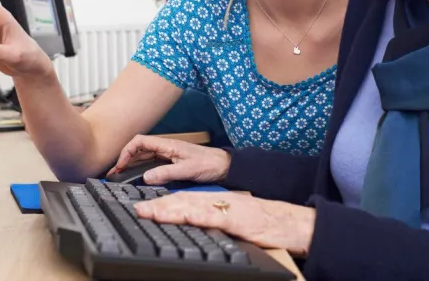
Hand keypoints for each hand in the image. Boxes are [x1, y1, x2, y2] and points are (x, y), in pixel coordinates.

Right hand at [107, 135, 230, 184]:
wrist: (224, 166)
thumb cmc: (210, 164)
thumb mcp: (187, 170)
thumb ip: (166, 173)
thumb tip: (146, 177)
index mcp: (168, 145)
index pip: (140, 142)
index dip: (126, 151)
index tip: (120, 165)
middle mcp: (166, 148)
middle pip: (139, 149)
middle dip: (124, 159)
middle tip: (114, 174)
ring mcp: (168, 155)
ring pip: (144, 157)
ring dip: (131, 164)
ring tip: (120, 176)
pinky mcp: (171, 162)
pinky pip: (151, 163)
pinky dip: (140, 169)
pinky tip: (136, 177)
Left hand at [134, 192, 315, 255]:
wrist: (291, 223)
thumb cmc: (264, 225)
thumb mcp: (234, 223)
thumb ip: (214, 223)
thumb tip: (192, 228)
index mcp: (218, 203)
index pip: (185, 201)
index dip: (163, 204)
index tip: (144, 209)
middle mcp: (220, 202)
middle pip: (183, 201)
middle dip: (158, 205)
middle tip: (137, 210)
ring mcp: (228, 209)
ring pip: (193, 206)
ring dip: (169, 209)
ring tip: (150, 213)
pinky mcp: (238, 219)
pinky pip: (214, 217)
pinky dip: (197, 216)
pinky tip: (183, 217)